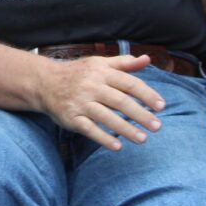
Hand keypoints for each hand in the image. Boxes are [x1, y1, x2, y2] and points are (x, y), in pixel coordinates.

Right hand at [34, 53, 165, 150]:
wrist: (45, 82)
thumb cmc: (78, 73)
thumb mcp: (100, 63)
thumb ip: (124, 63)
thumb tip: (147, 59)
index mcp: (102, 72)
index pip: (129, 83)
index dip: (147, 95)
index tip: (161, 106)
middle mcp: (92, 86)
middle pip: (120, 101)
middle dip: (140, 114)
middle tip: (157, 126)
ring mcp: (81, 103)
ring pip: (107, 117)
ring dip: (126, 129)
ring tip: (143, 139)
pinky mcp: (71, 118)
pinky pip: (89, 129)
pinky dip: (103, 138)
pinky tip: (117, 146)